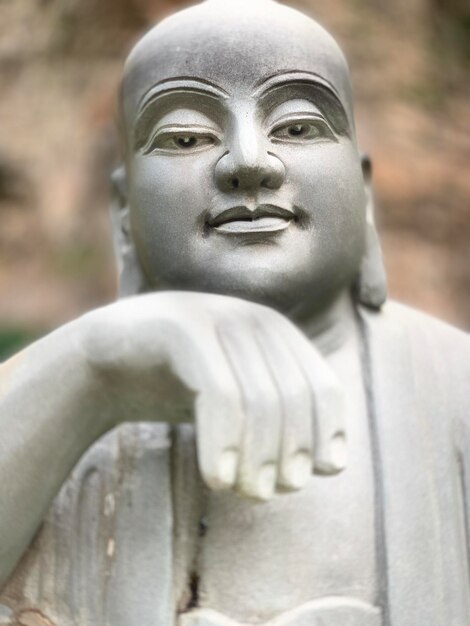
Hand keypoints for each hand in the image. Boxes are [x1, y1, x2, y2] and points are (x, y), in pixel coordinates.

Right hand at [82, 292, 345, 499]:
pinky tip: (215, 478)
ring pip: (259, 398)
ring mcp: (219, 317)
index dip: (326, 437)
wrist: (107, 360)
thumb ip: (281, 425)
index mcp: (278, 334)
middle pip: (294, 397)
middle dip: (288, 455)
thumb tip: (334, 464)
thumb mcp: (238, 405)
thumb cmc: (179, 387)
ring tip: (243, 493)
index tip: (308, 480)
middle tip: (264, 496)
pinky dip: (223, 442)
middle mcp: (255, 319)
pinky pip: (219, 392)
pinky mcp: (182, 327)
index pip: (325, 389)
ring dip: (257, 457)